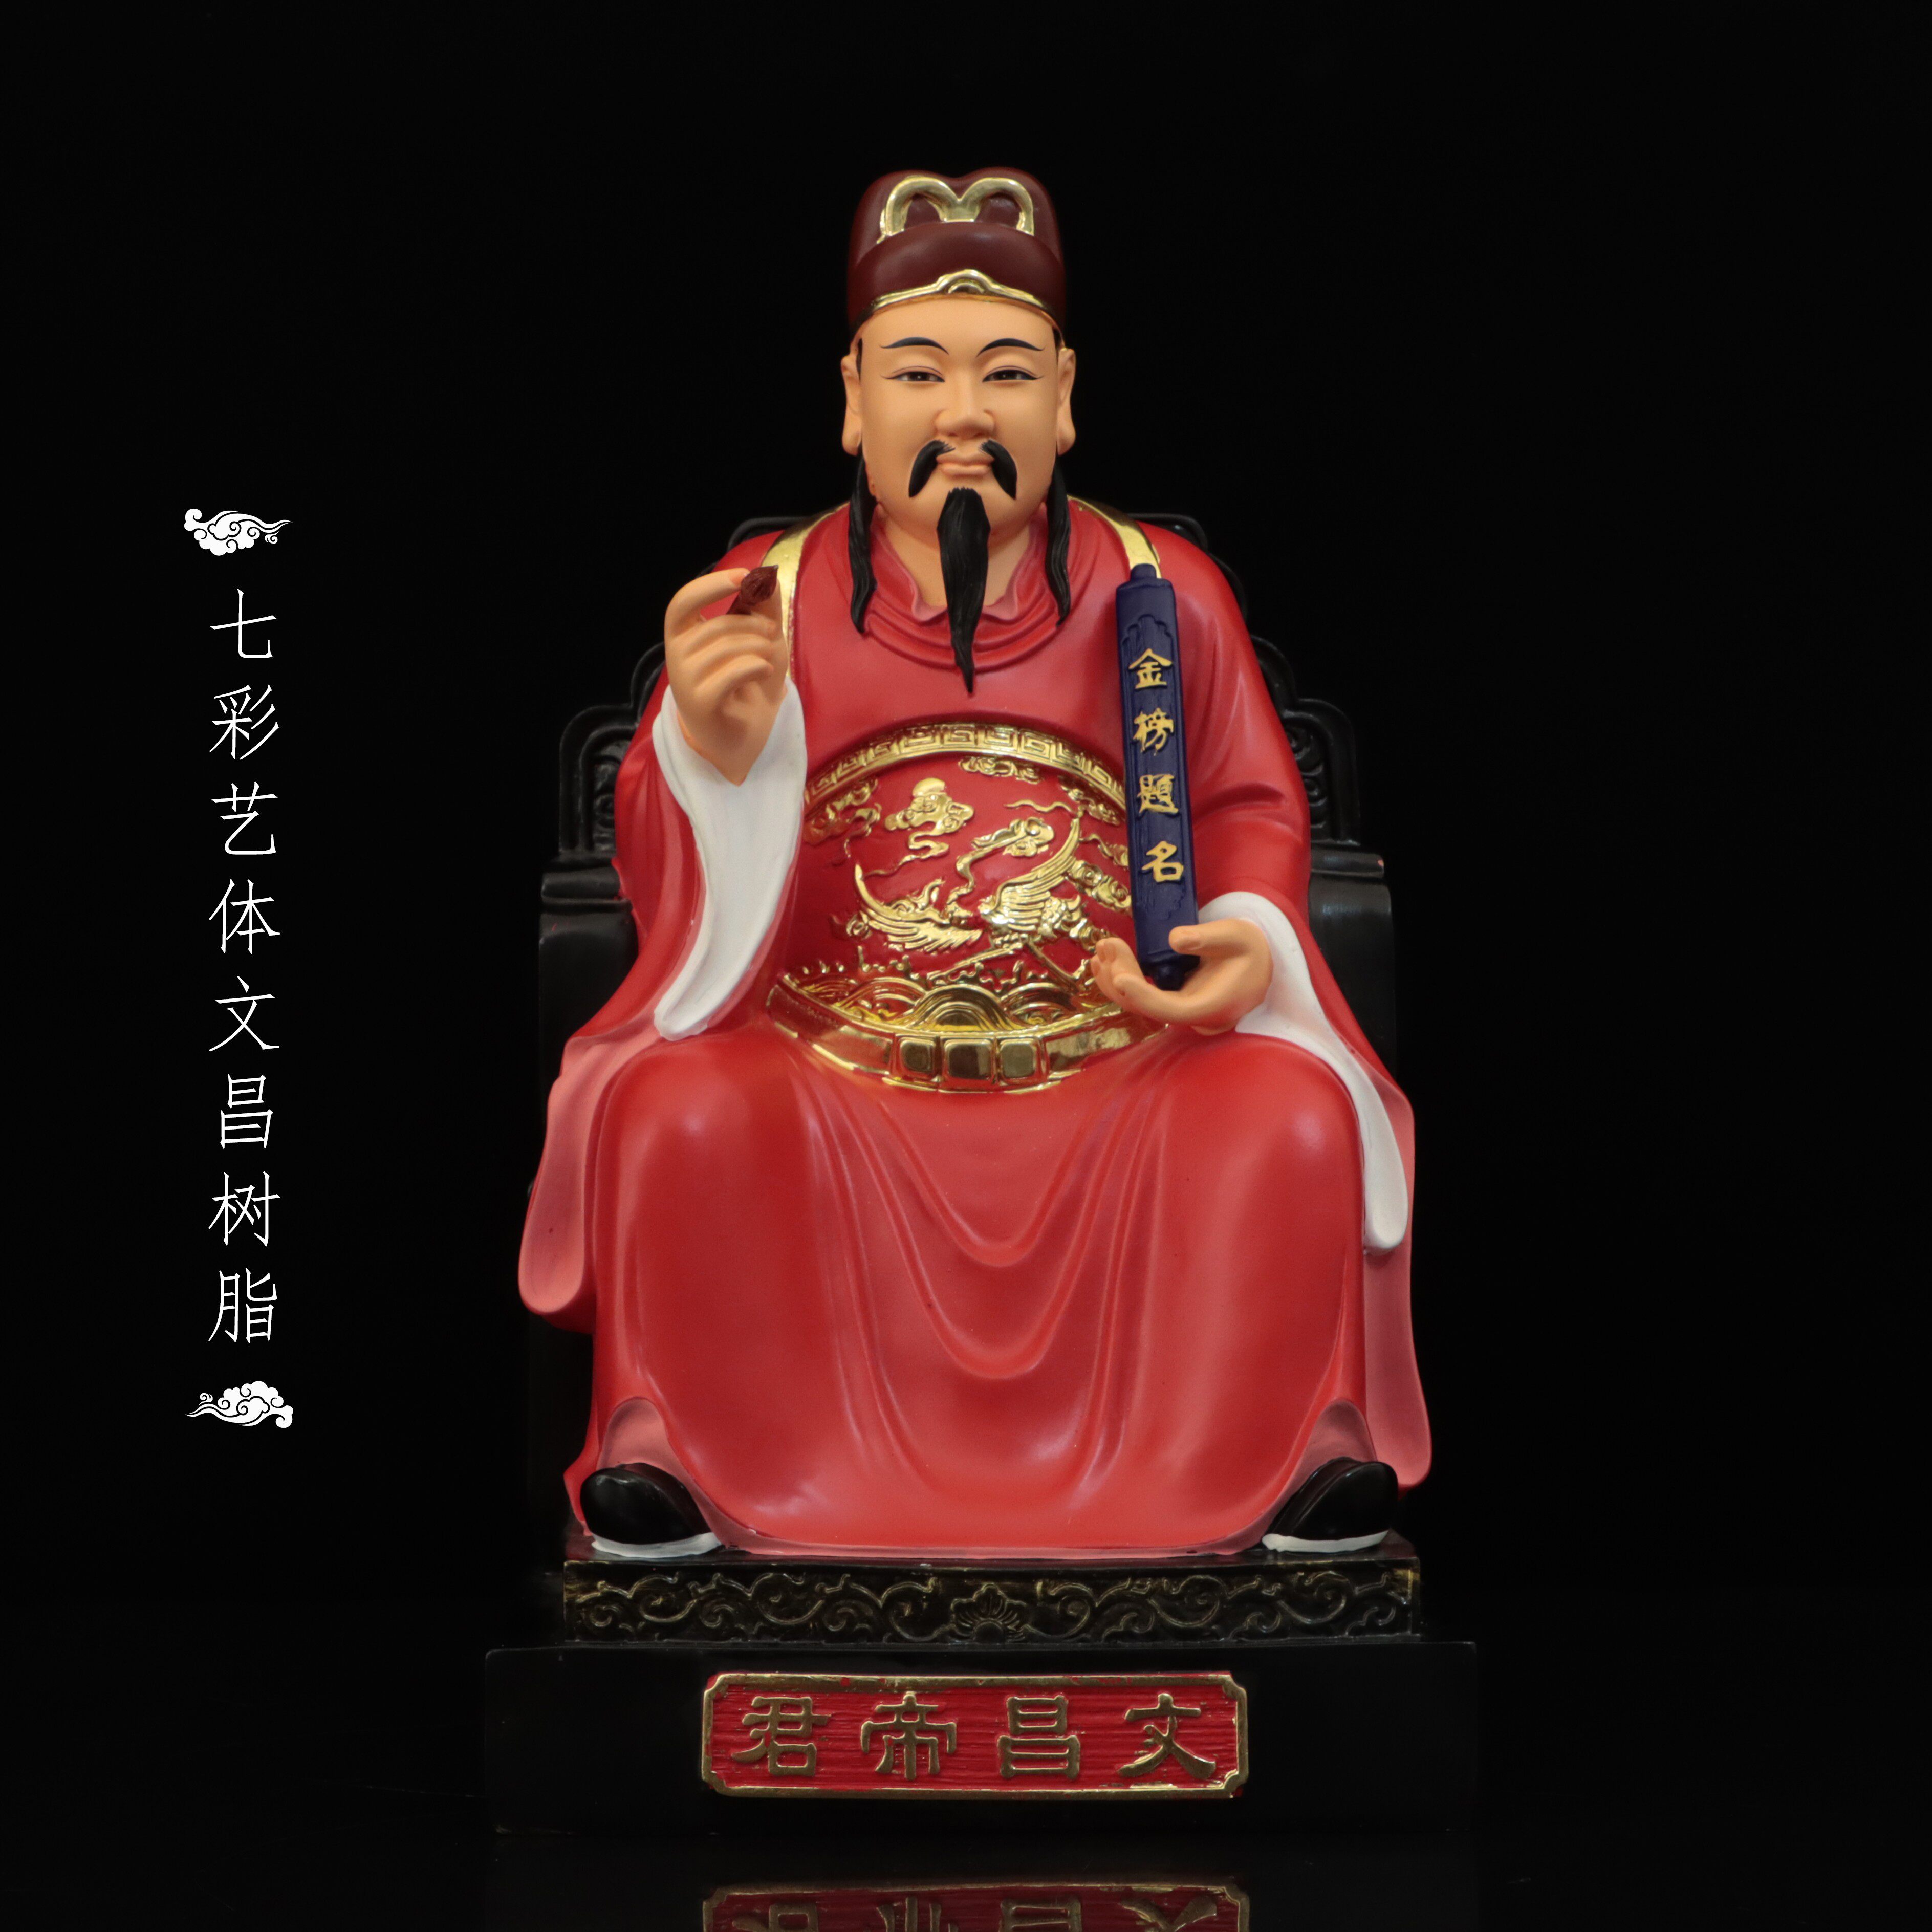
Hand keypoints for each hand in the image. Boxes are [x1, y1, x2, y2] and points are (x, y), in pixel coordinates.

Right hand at [662, 568, 787, 783]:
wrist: (749, 733)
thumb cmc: (750, 682)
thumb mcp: (763, 638)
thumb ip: (763, 606)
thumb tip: (767, 574)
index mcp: (682, 634)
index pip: (682, 601)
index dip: (710, 585)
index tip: (744, 576)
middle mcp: (675, 655)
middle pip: (716, 625)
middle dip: (753, 625)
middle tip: (772, 633)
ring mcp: (684, 681)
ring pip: (726, 649)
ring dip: (758, 648)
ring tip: (767, 658)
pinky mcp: (700, 704)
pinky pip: (732, 673)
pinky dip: (756, 667)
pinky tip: (764, 671)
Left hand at [1091, 919, 1272, 1035]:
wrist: (1259, 963)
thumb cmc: (1250, 949)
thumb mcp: (1238, 935)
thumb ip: (1208, 937)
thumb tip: (1174, 939)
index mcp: (1211, 1007)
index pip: (1170, 1010)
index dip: (1142, 996)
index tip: (1119, 977)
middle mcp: (1191, 1015)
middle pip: (1148, 1006)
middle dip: (1121, 977)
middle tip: (1106, 945)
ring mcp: (1180, 1009)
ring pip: (1141, 1004)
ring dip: (1115, 979)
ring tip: (1100, 951)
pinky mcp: (1172, 999)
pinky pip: (1143, 995)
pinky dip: (1124, 979)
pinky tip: (1107, 961)